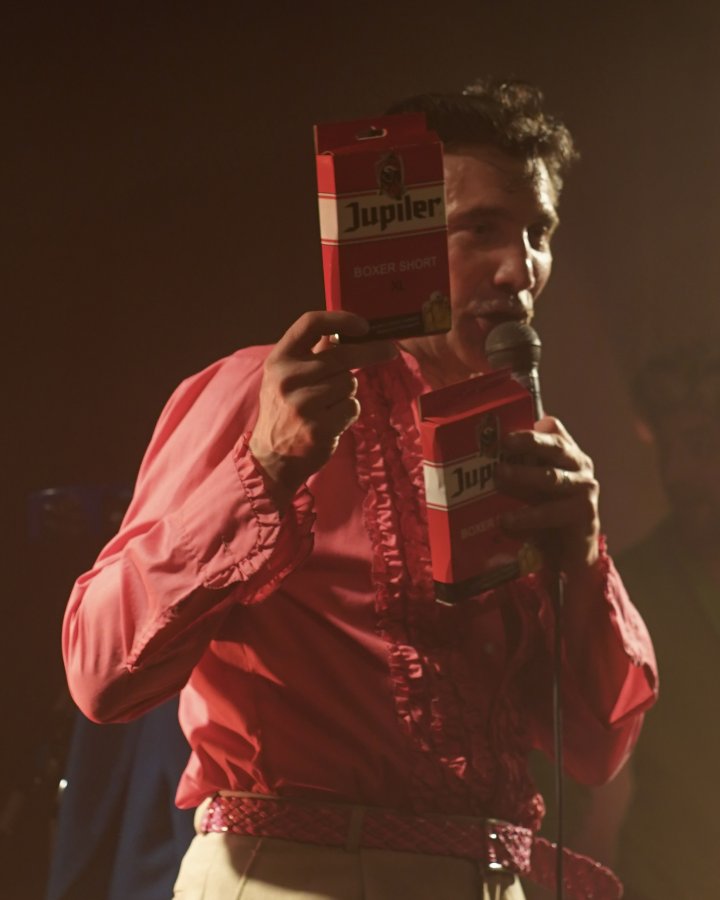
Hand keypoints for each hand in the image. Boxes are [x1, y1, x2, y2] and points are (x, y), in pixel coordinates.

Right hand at [249, 310, 396, 508]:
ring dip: (348, 393)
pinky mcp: (318, 427)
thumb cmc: (286, 412)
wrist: (271, 458)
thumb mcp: (287, 378)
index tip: (363, 326)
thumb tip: (346, 332)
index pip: (310, 324)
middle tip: (390, 350)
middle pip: (341, 354)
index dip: (340, 319)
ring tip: (329, 406)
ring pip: (349, 382)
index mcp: (279, 359)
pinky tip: (332, 421)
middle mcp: (288, 378)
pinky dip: (349, 413)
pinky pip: (352, 407)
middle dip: (372, 351)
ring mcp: (302, 403)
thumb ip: (313, 355)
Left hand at [494, 416, 599, 574]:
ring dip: (523, 476)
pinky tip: (505, 521)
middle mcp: (579, 465)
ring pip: (551, 478)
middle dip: (529, 442)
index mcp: (566, 453)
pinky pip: (550, 512)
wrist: (572, 550)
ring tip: (498, 477)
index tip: (507, 426)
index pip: (554, 429)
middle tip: (503, 443)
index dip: (532, 426)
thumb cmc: (548, 510)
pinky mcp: (584, 514)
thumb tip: (479, 460)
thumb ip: (517, 470)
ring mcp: (584, 488)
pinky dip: (526, 517)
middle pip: (555, 447)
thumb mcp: (531, 487)